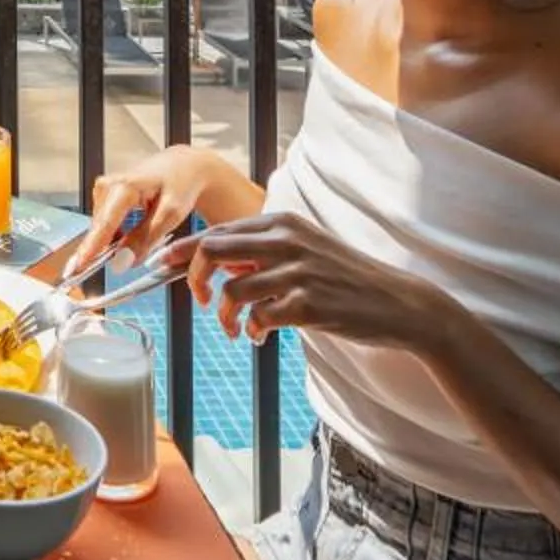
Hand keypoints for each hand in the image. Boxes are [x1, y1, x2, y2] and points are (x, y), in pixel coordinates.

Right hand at [74, 144, 239, 275]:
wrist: (182, 167)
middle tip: (133, 256)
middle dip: (110, 249)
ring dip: (117, 240)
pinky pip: (105, 223)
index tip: (75, 269)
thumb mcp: (170, 215)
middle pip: (100, 230)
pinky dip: (117, 233)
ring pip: (103, 229)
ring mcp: (103, 188)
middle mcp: (107, 185)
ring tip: (144, 232)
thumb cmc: (179, 185)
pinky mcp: (104, 194)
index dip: (89, 250)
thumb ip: (144, 239)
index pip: (103, 225)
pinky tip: (133, 229)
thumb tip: (121, 261)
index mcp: (124, 187)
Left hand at [189, 210, 459, 351]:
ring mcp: (299, 271)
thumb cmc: (345, 279)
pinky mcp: (310, 303)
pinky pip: (259, 318)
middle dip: (194, 278)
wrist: (398, 302)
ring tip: (236, 329)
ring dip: (225, 316)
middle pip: (213, 250)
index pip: (217, 230)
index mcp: (282, 222)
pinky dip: (252, 331)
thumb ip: (262, 252)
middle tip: (200, 302)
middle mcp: (287, 240)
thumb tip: (215, 264)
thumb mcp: (304, 251)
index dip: (184, 251)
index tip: (161, 267)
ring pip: (232, 290)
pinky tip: (261, 336)